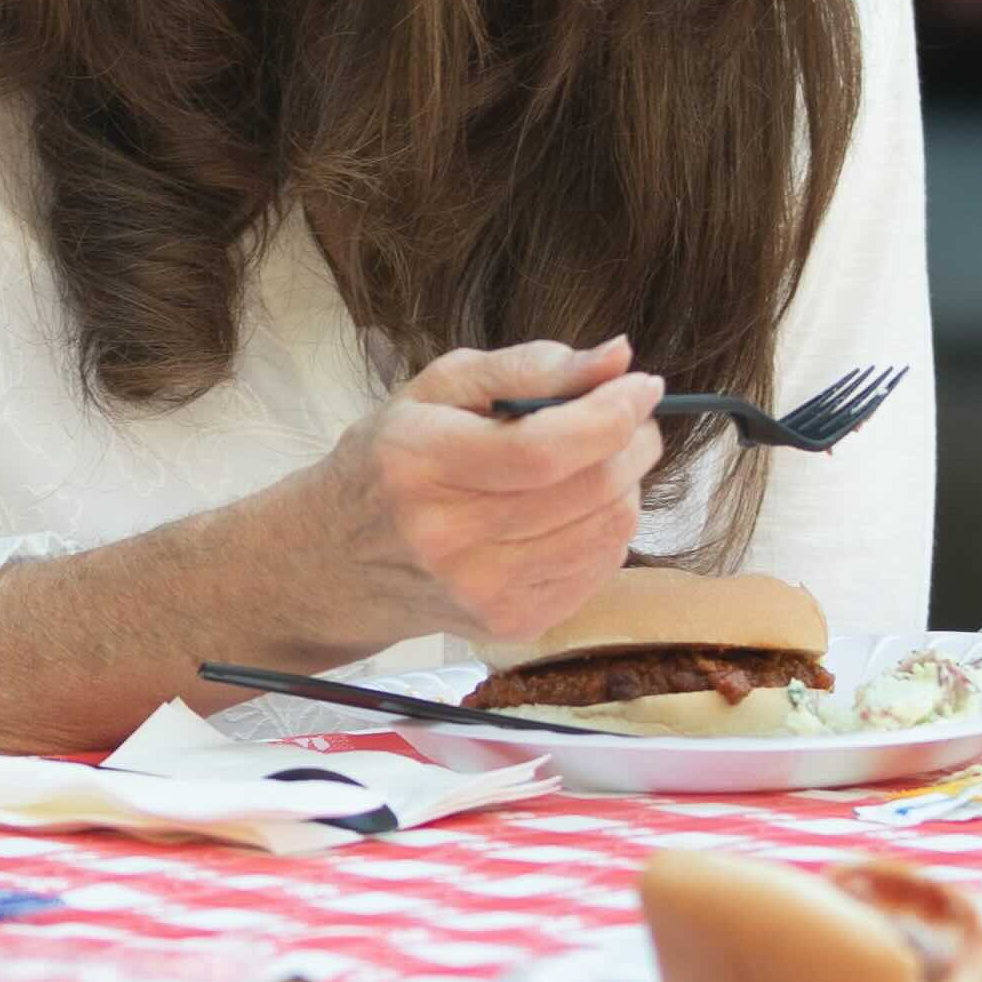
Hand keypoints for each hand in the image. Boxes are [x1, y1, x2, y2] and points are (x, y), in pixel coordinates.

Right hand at [335, 339, 656, 647]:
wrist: (339, 562)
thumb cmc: (391, 461)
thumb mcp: (438, 389)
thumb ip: (529, 366)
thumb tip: (619, 357)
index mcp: (423, 464)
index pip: (543, 450)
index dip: (610, 415)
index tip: (643, 384)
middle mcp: (450, 538)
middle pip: (589, 490)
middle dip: (631, 441)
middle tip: (628, 415)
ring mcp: (484, 592)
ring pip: (609, 528)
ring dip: (624, 482)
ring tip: (595, 459)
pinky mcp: (512, 624)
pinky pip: (601, 567)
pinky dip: (605, 526)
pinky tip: (573, 507)